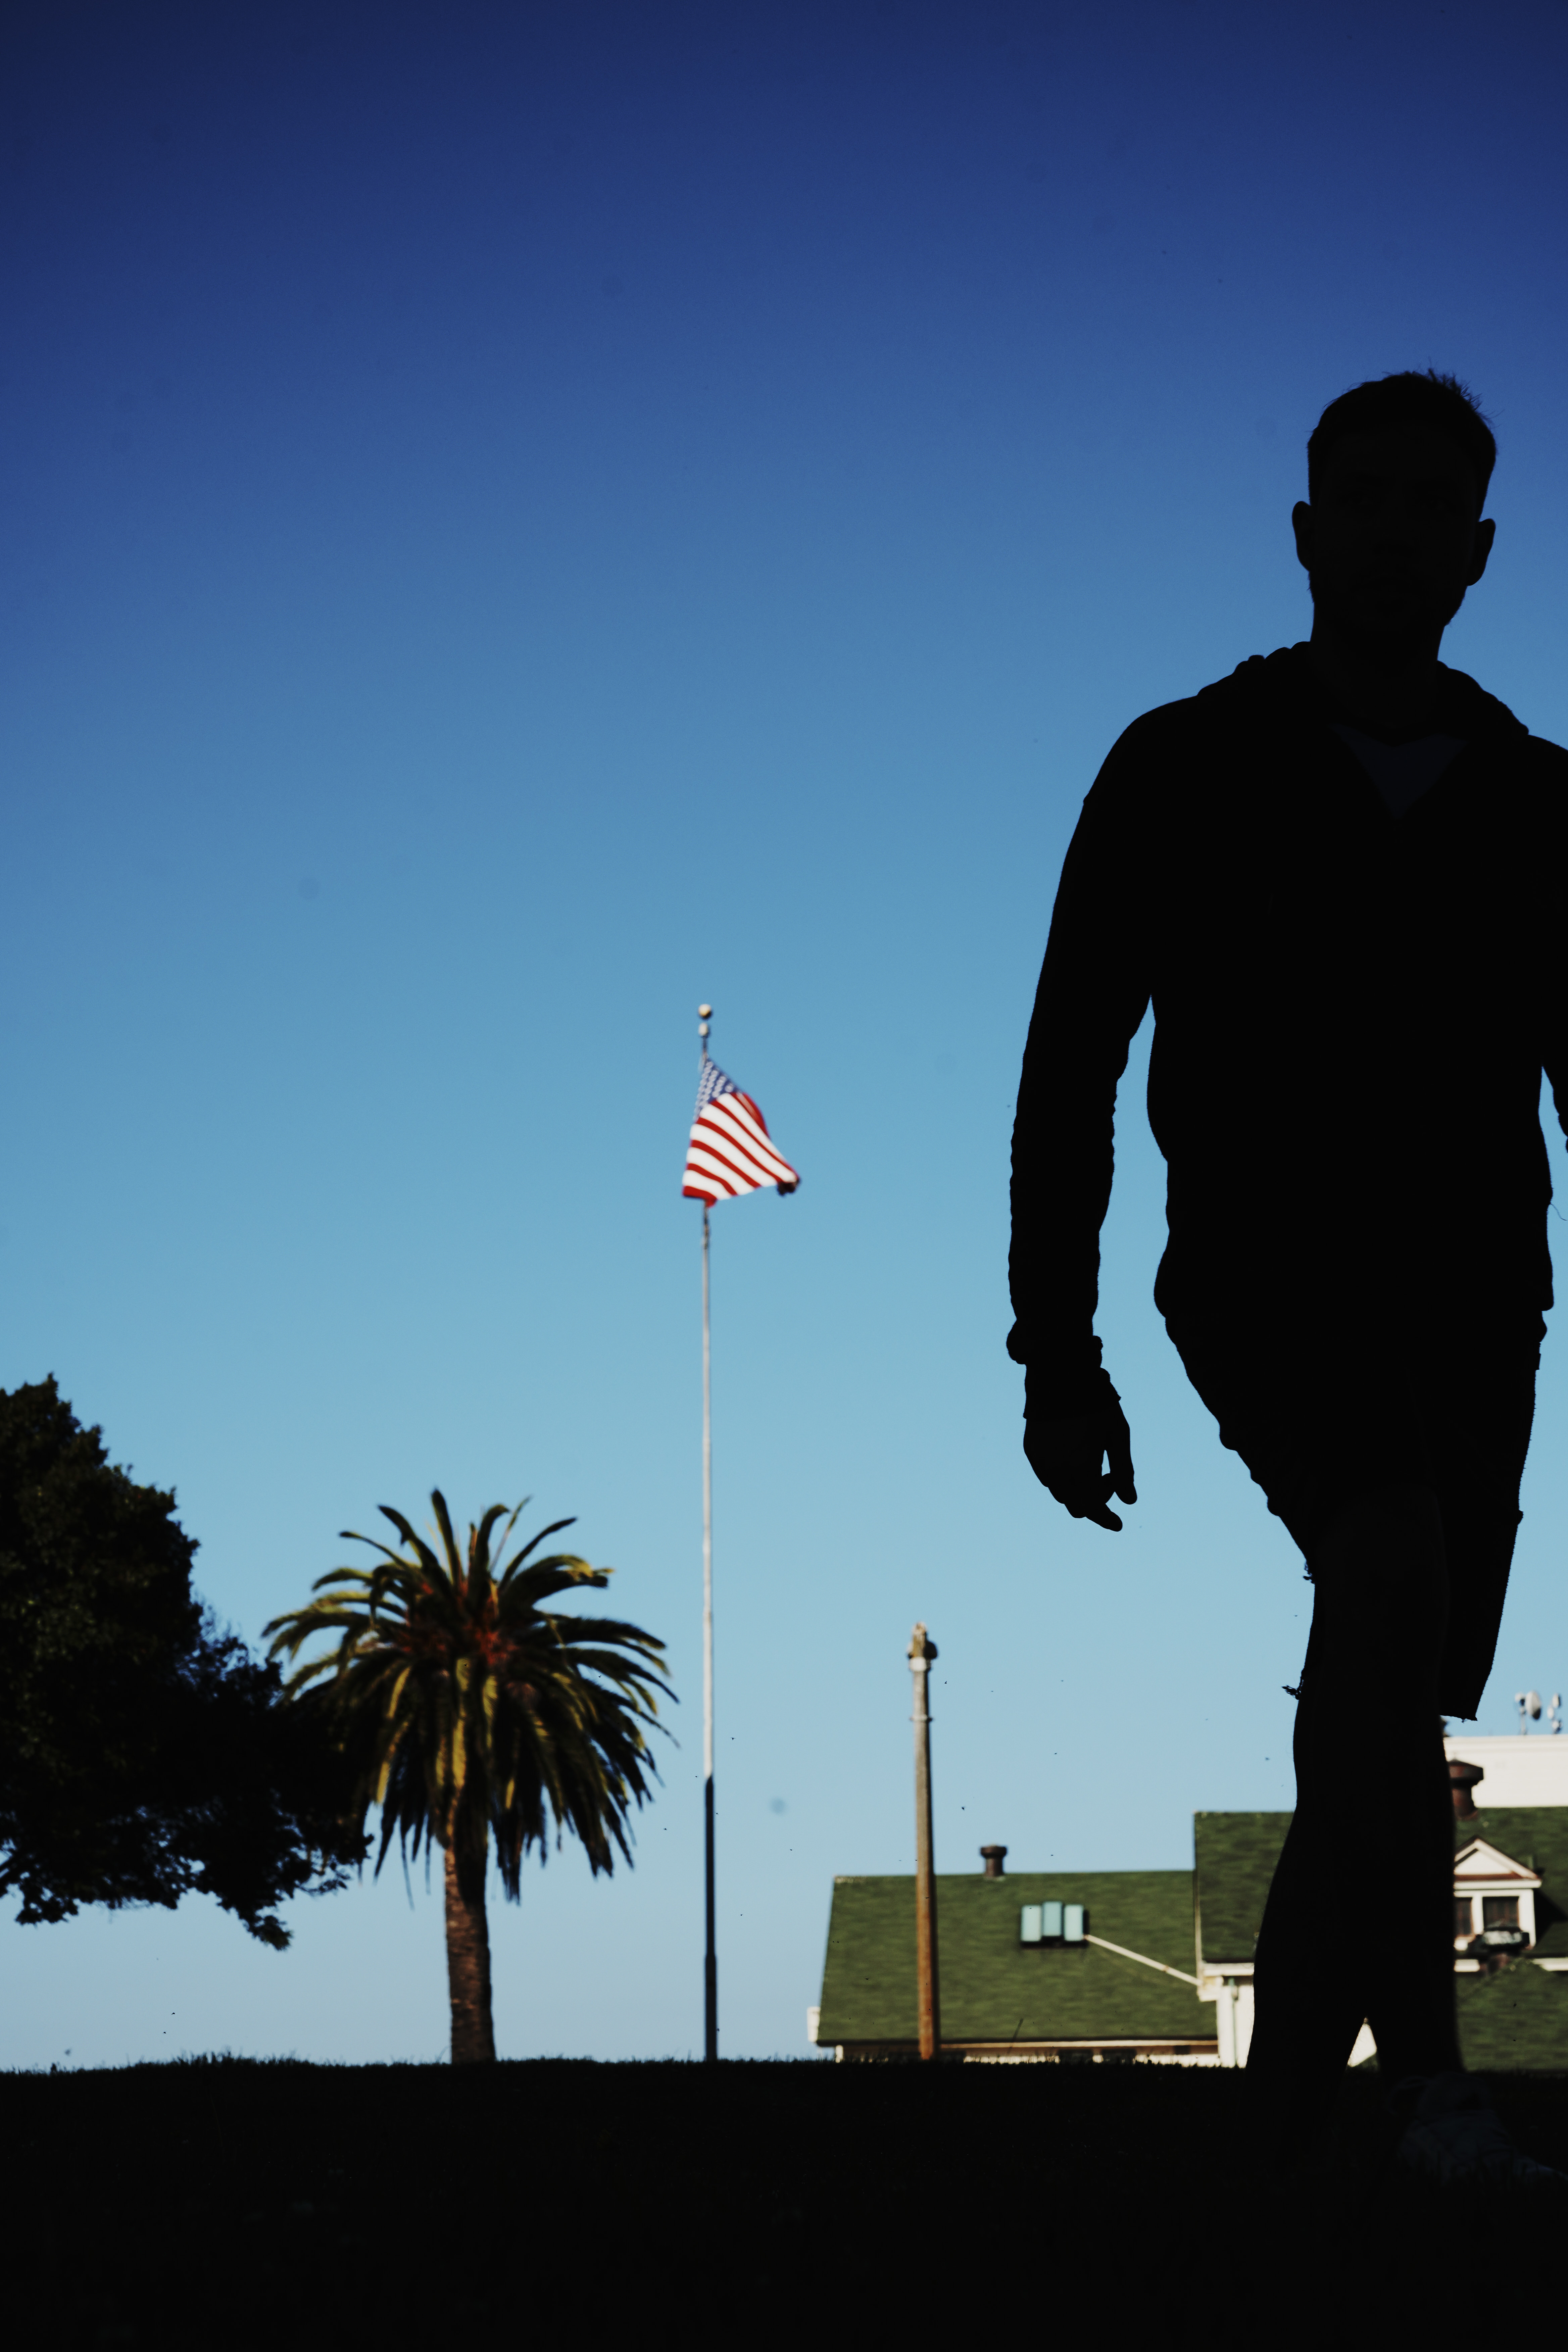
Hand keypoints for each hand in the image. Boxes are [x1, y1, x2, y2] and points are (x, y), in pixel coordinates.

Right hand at [1024, 1401, 1136, 1531]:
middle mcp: (1057, 1471)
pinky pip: (1047, 1477)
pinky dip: (1062, 1477)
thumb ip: (1124, 1471)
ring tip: (1091, 1465)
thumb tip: (1130, 1501)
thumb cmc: (1096, 1405)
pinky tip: (1073, 1458)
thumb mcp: (1118, 1435)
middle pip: (1075, 1506)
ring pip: (1059, 1493)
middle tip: (1109, 1478)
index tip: (1118, 1524)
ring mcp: (1040, 1462)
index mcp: (1081, 1469)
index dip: (1106, 1519)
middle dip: (1095, 1500)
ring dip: (1078, 1489)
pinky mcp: (1030, 1451)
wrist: (1060, 1377)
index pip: (1092, 1508)